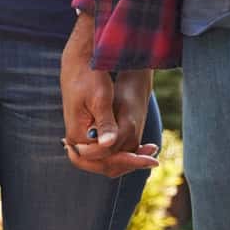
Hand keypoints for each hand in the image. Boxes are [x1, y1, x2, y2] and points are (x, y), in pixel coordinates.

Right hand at [60, 13, 158, 178]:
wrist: (78, 64)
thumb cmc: (90, 77)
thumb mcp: (100, 99)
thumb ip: (105, 123)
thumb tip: (109, 143)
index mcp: (77, 135)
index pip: (102, 159)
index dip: (125, 161)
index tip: (148, 159)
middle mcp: (77, 141)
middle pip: (104, 165)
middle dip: (129, 163)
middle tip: (153, 160)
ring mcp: (82, 139)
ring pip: (107, 160)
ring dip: (128, 160)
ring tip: (151, 156)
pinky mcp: (89, 133)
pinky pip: (107, 151)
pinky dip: (124, 151)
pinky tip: (143, 147)